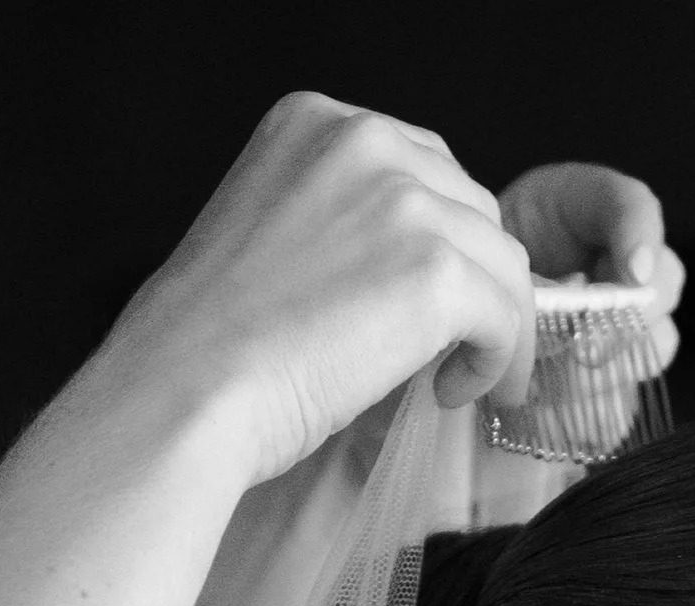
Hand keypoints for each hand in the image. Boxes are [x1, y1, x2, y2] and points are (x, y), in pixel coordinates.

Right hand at [100, 95, 547, 491]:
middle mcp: (364, 141)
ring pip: (501, 262)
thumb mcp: (272, 238)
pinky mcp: (436, 270)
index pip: (422, 166)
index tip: (433, 297)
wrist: (188, 388)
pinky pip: (506, 316)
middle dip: (475, 279)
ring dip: (493, 326)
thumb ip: (341, 225)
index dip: (441, 238)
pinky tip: (455, 394)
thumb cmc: (212, 345)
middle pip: (473, 206)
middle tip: (458, 347)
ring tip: (460, 381)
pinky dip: (496, 363)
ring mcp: (404, 201)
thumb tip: (410, 276)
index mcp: (315, 123)